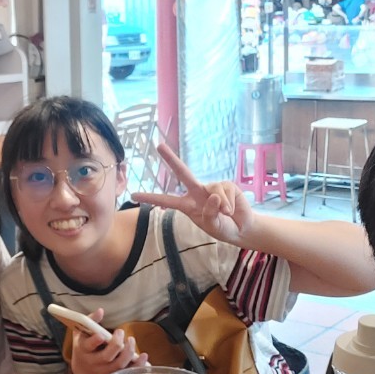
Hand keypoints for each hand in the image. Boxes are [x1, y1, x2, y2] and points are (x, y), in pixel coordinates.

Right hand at [69, 315, 147, 373]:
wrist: (82, 370)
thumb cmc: (84, 347)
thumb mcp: (81, 333)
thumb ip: (90, 321)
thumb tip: (100, 310)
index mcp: (83, 350)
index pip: (88, 346)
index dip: (95, 341)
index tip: (101, 335)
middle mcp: (93, 363)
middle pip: (106, 356)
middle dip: (116, 344)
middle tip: (120, 332)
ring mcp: (104, 372)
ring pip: (118, 365)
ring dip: (128, 352)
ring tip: (131, 340)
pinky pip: (128, 372)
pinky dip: (137, 365)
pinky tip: (143, 356)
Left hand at [133, 142, 254, 244]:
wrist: (241, 228)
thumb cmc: (223, 227)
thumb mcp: (213, 226)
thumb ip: (210, 214)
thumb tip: (213, 196)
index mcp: (187, 205)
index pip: (166, 201)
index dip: (151, 198)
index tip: (133, 195)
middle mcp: (197, 192)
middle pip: (183, 172)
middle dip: (171, 158)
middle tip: (158, 145)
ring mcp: (211, 187)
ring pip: (213, 191)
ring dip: (222, 206)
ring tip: (226, 214)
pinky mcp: (226, 185)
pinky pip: (225, 192)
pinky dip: (229, 203)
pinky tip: (232, 209)